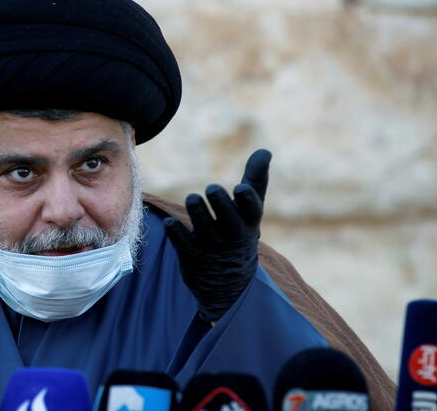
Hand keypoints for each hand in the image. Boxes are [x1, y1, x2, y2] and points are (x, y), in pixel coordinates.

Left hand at [164, 149, 271, 322]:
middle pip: (229, 220)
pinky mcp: (192, 259)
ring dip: (197, 212)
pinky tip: (171, 222)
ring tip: (193, 198)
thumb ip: (255, 181)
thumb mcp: (250, 212)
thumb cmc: (240, 234)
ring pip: (204, 230)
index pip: (252, 211)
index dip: (247, 200)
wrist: (231, 284)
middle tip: (212, 188)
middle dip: (221, 204)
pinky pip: (184, 245)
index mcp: (248, 224)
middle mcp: (232, 237)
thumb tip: (265, 150)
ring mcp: (212, 249)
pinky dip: (177, 233)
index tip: (240, 188)